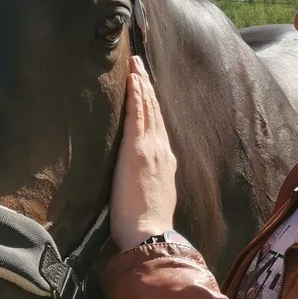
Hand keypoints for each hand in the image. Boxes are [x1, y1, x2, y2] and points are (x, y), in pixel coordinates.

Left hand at [110, 56, 177, 251]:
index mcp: (164, 163)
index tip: (145, 88)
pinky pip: (138, 115)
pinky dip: (136, 95)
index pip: (156, 127)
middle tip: (138, 64)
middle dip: (146, 87)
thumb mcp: (152, 199)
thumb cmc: (146, 226)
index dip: (151, 105)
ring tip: (134, 64)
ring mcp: (151, 148)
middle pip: (154, 112)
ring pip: (147, 109)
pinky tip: (133, 80)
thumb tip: (140, 180)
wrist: (149, 234)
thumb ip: (149, 184)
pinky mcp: (138, 150)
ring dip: (141, 84)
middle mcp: (162, 151)